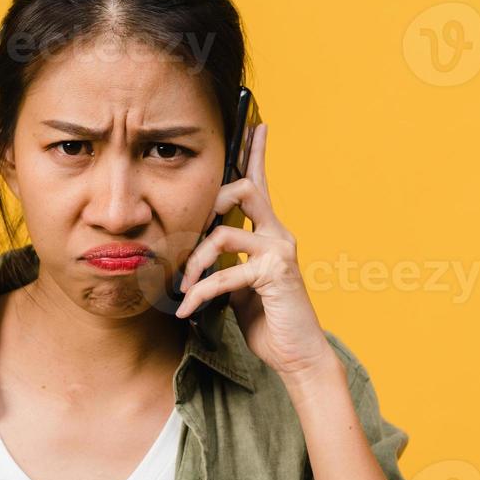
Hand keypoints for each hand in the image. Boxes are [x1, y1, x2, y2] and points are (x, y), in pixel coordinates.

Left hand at [174, 122, 337, 380]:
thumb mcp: (237, 286)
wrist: (297, 355)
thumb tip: (196, 254)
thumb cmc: (268, 322)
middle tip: (188, 237)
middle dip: (208, 205)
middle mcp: (280, 235)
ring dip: (194, 260)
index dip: (256, 153)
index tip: (256, 123)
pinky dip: (200, 292)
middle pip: (244, 189)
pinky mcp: (275, 275)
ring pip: (225, 231)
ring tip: (182, 288)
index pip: (261, 183)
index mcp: (270, 233)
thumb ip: (223, 262)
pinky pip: (226, 273)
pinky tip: (187, 310)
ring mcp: (280, 253)